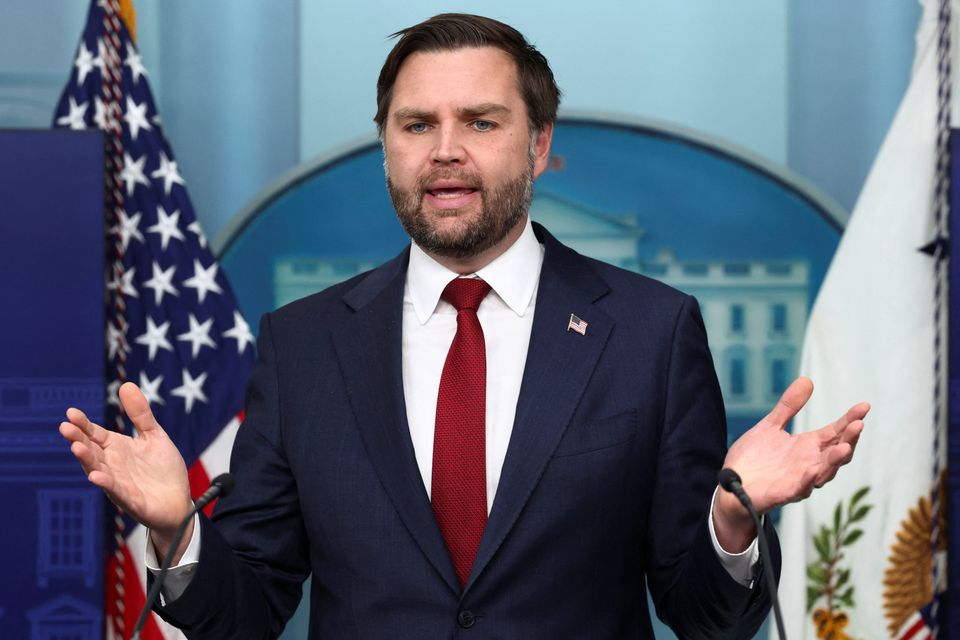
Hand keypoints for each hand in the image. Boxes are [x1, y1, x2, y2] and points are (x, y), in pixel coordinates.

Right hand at [59, 382, 193, 559]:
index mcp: (117, 449)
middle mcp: (113, 465)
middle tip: (65, 427)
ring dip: (87, 460)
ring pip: (98, 470)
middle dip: (78, 440)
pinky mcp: (131, 500)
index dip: (83, 425)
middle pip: (91, 451)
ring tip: (76, 447)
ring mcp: (120, 483)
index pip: (95, 434)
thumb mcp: (154, 436)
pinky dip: (107, 483)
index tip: (71, 413)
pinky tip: (97, 476)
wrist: (179, 501)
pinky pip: (117, 491)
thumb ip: (140, 414)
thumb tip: (126, 384)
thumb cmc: (164, 470)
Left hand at [712, 377, 867, 551]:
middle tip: (859, 424)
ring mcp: (800, 479)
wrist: (733, 484)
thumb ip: (788, 407)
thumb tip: (807, 380)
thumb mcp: (771, 426)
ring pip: (824, 471)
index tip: (864, 406)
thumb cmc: (754, 458)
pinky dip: (808, 480)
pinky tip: (813, 470)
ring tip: (845, 446)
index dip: (850, 419)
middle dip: (849, 439)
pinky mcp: (785, 493)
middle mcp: (810, 463)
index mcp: (808, 446)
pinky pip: (800, 488)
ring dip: (835, 460)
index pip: (835, 431)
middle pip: (836, 451)